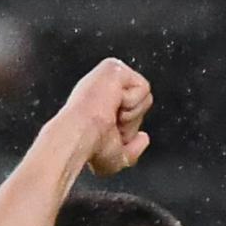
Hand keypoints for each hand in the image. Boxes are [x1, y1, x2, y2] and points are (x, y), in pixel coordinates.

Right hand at [61, 58, 151, 175]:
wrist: (80, 134)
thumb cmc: (89, 145)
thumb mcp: (114, 158)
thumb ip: (131, 152)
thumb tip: (144, 139)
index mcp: (100, 102)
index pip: (132, 113)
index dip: (127, 128)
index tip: (108, 131)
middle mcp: (104, 85)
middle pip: (142, 104)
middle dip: (131, 122)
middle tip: (110, 124)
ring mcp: (109, 74)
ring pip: (145, 96)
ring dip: (132, 113)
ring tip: (111, 115)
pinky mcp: (115, 67)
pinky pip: (142, 87)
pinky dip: (132, 103)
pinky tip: (113, 104)